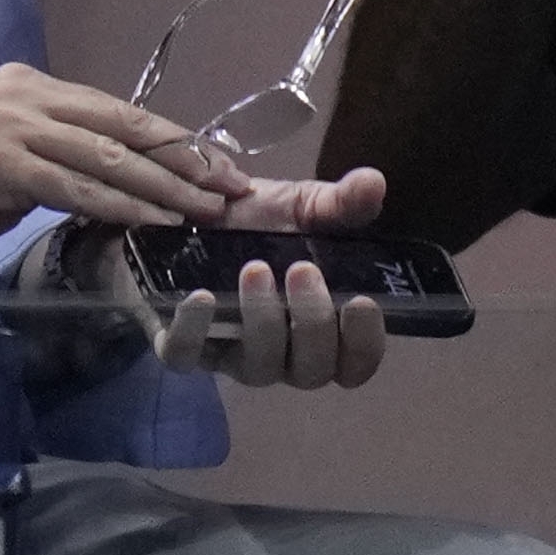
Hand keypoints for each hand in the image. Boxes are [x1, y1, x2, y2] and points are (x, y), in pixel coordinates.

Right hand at [0, 62, 244, 247]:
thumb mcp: (19, 155)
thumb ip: (69, 153)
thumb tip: (136, 173)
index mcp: (37, 86)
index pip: (123, 111)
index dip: (177, 139)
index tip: (222, 164)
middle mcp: (28, 96)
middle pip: (126, 127)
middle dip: (186, 159)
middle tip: (231, 186)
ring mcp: (14, 127)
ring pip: (109, 157)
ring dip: (164, 187)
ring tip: (205, 208)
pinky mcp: (2, 164)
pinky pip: (76, 188)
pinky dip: (122, 206)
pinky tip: (156, 221)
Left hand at [72, 164, 396, 391]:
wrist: (186, 215)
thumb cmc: (256, 223)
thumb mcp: (302, 206)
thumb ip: (341, 203)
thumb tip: (374, 182)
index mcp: (322, 328)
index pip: (355, 363)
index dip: (363, 343)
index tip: (361, 300)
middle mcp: (283, 354)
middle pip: (311, 372)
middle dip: (312, 323)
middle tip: (302, 270)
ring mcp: (231, 356)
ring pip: (258, 369)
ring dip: (262, 322)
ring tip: (255, 269)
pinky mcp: (181, 348)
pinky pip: (187, 357)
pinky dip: (195, 330)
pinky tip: (201, 295)